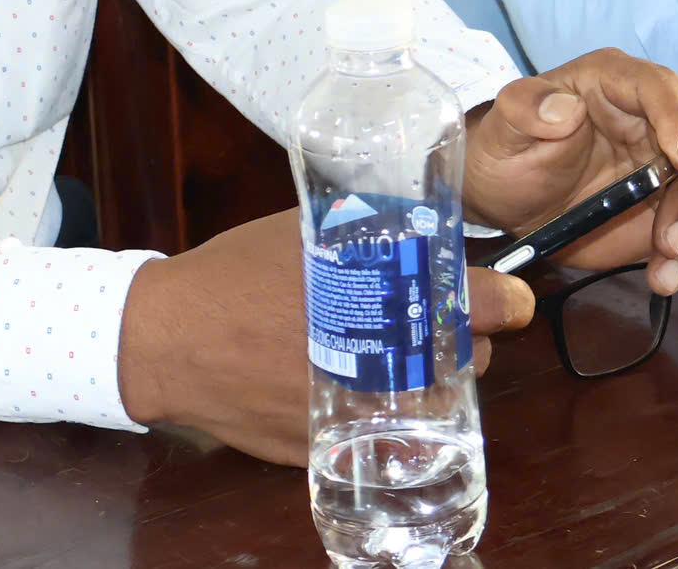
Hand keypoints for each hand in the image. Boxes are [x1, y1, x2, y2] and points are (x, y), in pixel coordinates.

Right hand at [115, 210, 533, 464]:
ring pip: (436, 403)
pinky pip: (388, 432)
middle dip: (461, 339)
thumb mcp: (310, 232)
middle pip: (471, 360)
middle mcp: (385, 364)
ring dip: (430, 378)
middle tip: (431, 319)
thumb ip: (373, 233)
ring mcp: (363, 414)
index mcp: (385, 299)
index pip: (486, 307)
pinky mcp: (337, 447)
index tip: (506, 298)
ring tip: (397, 353)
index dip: (503, 300)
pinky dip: (385, 411)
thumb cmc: (238, 274)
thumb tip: (426, 233)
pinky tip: (359, 385)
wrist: (171, 339)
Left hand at [463, 49, 677, 295]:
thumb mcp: (504, 126)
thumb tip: (561, 108)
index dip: (674, 118)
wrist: (513, 201)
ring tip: (668, 272)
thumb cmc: (509, 151)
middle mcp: (656, 116)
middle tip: (669, 241)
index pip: (657, 86)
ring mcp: (675, 161)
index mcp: (615, 81)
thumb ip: (525, 109)